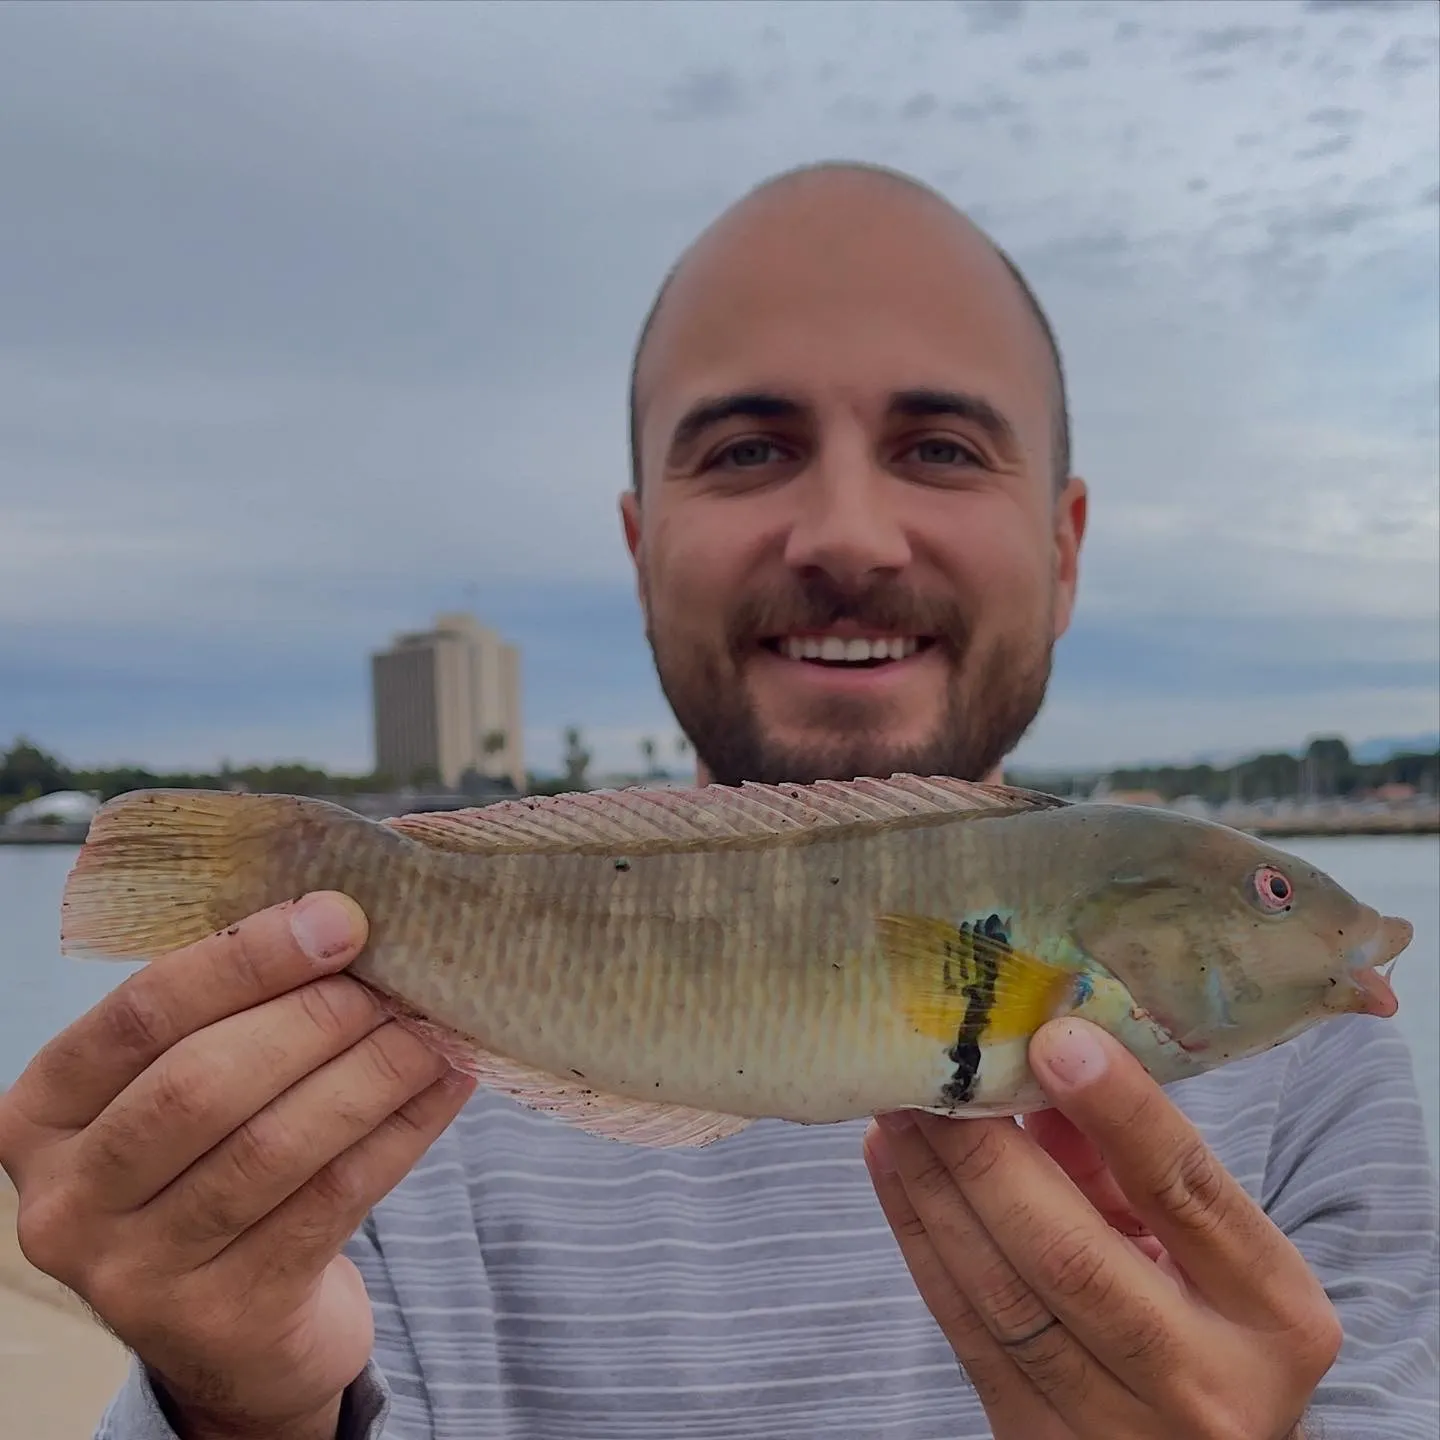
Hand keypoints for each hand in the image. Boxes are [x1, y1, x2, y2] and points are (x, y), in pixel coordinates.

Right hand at [0, 893, 474, 1439]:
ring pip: (272, 1147)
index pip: (142, 1012)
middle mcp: (66, 1199)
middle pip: (202, 1083)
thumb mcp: (186, 1086)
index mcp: (43, 1111)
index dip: (247, 959)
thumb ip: (236, 1011)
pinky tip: (444, 1086)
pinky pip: (330, 1201)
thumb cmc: (213, 1164)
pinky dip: (400, 1132)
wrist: (233, 1327)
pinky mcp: (222, 1318)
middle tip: (395, 985)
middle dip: (314, 1019)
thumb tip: (342, 919)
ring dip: (370, 1074)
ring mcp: (135, 1273)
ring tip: (433, 1031)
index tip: (341, 919)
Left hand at [862, 1018, 1340, 1439]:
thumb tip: (1039, 1073)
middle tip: (934, 1072)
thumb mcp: (1212, 1250)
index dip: (1117, 1111)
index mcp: (1273, 1313)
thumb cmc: (1208, 1323)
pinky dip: (919, 1237)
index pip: (1186, 1192)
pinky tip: (891, 1165)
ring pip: (1001, 1296)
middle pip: (1071, 1255)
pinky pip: (963, 1330)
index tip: (1053, 1039)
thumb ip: (1131, 1168)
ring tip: (897, 1108)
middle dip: (986, 1153)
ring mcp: (1116, 1428)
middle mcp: (1204, 1382)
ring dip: (935, 1188)